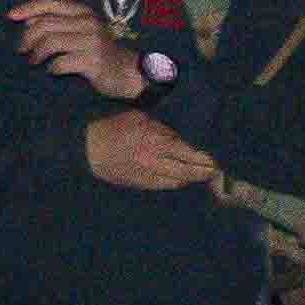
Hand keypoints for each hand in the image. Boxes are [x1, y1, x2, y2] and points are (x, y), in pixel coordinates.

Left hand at [6, 0, 164, 95]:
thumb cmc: (99, 52)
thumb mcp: (80, 33)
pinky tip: (52, 72)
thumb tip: (28, 22)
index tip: (10, 16)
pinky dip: (51, 68)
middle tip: (21, 50)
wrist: (128, 73)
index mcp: (84, 12)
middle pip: (46, 24)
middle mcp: (88, 22)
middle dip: (27, 38)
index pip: (52, 2)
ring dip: (36, 53)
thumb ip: (57, 25)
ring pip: (50, 42)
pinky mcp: (93, 61)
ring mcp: (92, 41)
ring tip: (33, 61)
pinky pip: (61, 62)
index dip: (29, 7)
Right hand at [76, 105, 215, 193]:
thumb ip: (163, 128)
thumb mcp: (141, 118)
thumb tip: (182, 135)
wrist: (87, 148)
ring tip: (203, 174)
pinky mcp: (139, 184)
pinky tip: (182, 179)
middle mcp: (155, 161)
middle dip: (204, 171)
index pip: (189, 153)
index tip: (216, 157)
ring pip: (177, 181)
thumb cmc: (113, 126)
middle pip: (187, 171)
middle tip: (216, 169)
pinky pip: (163, 186)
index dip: (205, 157)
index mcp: (156, 142)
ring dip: (191, 179)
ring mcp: (147, 175)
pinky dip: (176, 182)